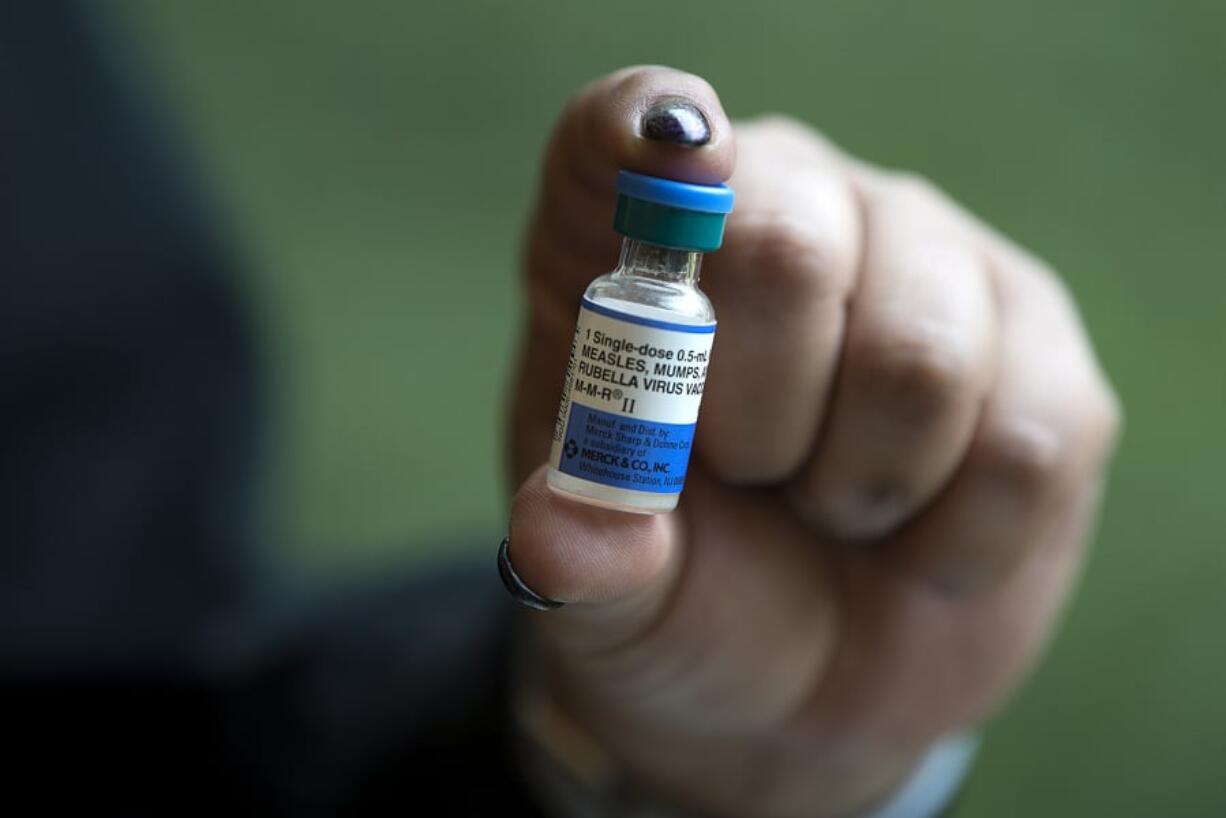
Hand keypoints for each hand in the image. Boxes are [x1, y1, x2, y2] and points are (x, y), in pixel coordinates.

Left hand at [505, 66, 1119, 816]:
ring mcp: (928, 265)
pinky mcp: (1042, 350)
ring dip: (859, 484)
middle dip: (758, 419)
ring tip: (830, 507)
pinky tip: (920, 536)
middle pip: (786, 247)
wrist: (800, 684)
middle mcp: (790, 212)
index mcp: (636, 252)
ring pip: (920, 358)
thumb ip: (583, 558)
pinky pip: (1025, 443)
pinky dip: (959, 538)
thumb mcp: (610, 595)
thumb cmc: (687, 597)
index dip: (645, 131)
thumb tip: (560, 533)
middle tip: (751, 475)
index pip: (620, 134)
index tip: (675, 156)